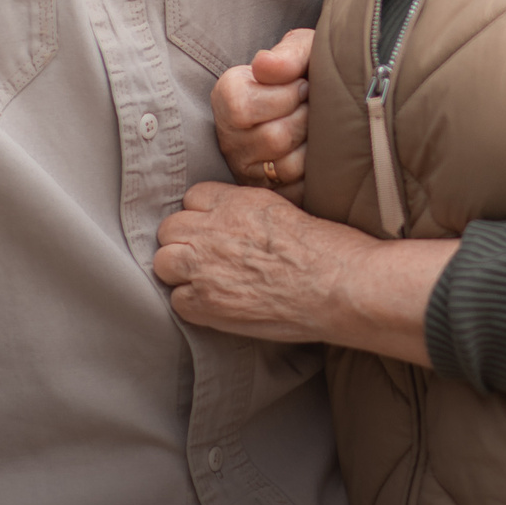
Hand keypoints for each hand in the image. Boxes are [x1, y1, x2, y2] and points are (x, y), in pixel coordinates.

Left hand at [155, 183, 449, 366]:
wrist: (342, 286)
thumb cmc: (329, 250)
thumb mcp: (285, 209)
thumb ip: (249, 212)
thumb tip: (235, 223)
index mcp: (236, 201)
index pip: (192, 197)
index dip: (202, 216)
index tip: (216, 231)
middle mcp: (214, 228)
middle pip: (169, 228)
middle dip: (184, 242)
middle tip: (208, 258)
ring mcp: (206, 266)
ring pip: (163, 262)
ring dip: (180, 272)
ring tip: (207, 282)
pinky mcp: (208, 303)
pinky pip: (177, 302)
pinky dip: (193, 306)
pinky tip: (217, 306)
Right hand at [214, 29, 311, 205]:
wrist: (319, 98)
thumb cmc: (306, 72)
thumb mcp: (302, 51)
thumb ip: (288, 54)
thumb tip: (264, 66)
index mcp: (228, 96)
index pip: (244, 108)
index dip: (287, 95)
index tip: (303, 85)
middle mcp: (229, 137)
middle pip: (273, 138)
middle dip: (305, 119)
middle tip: (313, 107)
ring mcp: (247, 169)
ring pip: (286, 167)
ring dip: (311, 145)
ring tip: (315, 127)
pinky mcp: (270, 191)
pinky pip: (297, 190)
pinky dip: (315, 172)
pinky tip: (316, 150)